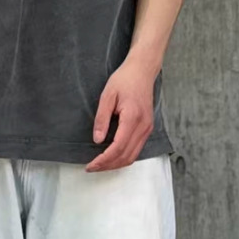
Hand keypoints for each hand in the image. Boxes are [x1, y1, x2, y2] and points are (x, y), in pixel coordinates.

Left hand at [86, 54, 158, 171]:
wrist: (142, 71)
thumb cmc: (124, 80)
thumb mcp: (107, 96)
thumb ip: (102, 119)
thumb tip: (97, 140)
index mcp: (132, 118)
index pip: (118, 147)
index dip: (103, 160)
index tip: (91, 165)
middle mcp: (143, 126)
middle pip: (126, 156)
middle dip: (108, 165)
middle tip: (92, 167)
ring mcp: (147, 128)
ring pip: (133, 156)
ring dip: (116, 164)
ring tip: (100, 165)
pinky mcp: (147, 128)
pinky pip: (136, 149)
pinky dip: (124, 157)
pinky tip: (112, 156)